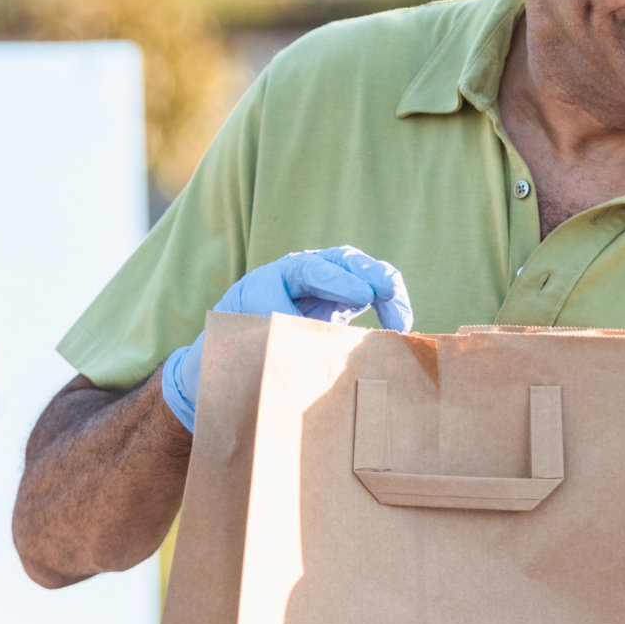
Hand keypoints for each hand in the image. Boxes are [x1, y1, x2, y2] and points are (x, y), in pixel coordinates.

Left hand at [159, 246, 414, 431]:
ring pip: (360, 272)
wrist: (222, 362)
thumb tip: (315, 360)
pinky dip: (387, 305)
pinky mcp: (338, 303)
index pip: (308, 270)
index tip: (361, 296)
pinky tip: (399, 327)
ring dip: (385, 289)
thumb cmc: (233, 358)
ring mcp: (322, 286)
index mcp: (269, 281)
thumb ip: (280, 347)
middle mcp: (300, 276)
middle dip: (367, 273)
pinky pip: (368, 293)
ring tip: (401, 318)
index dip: (335, 280)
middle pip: (340, 261)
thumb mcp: (249, 352)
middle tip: (387, 292)